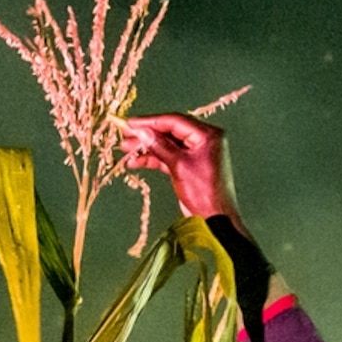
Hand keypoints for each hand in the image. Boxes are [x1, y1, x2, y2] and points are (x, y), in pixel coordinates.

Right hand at [120, 114, 239, 224]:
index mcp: (208, 135)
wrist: (215, 220)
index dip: (151, 122)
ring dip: (147, 148)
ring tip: (127, 150)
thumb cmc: (206, 194)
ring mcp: (196, 154)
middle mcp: (204, 141)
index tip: (132, 123)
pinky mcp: (189, 166)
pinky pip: (168, 157)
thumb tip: (143, 132)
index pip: (175, 121)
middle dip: (147, 135)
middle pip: (170, 132)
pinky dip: (153, 159)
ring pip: (167, 145)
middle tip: (126, 135)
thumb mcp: (180, 166)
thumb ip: (160, 146)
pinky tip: (136, 162)